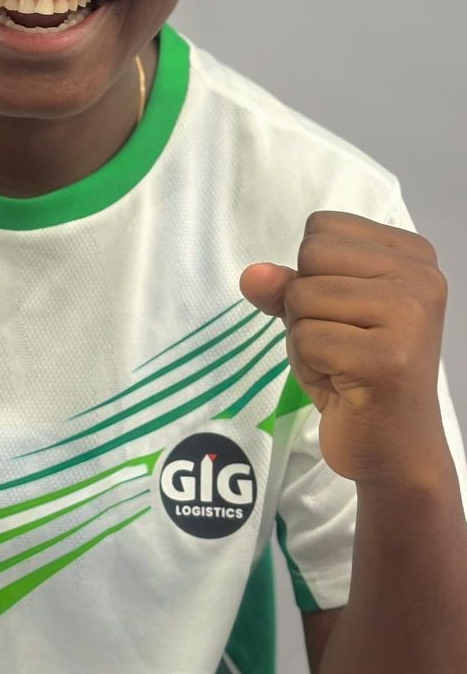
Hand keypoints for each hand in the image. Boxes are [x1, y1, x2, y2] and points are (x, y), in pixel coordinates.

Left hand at [239, 210, 449, 488]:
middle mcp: (421, 277)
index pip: (321, 228)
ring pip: (303, 297)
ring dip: (306, 338)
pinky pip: (306, 339)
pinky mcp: (389, 358)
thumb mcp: (314, 314)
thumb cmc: (353, 371)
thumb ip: (283, 285)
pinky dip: (309, 365)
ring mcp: (410, 316)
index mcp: (412, 255)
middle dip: (305, 303)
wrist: (391, 446)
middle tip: (340, 342)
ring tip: (342, 363)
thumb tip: (252, 275)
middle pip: (311, 255)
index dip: (312, 273)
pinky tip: (343, 384)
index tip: (345, 313)